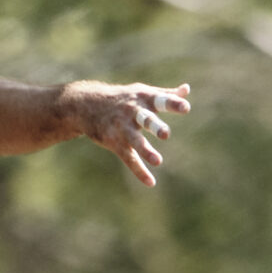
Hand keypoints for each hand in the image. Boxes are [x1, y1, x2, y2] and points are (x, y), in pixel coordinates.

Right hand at [73, 82, 189, 185]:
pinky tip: (151, 182)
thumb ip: (165, 94)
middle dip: (155, 126)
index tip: (186, 107)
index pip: (161, 100)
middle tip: (165, 134)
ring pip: (134, 140)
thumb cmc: (122, 98)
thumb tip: (186, 90)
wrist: (86, 104)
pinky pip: (128, 158)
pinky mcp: (114, 142)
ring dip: (145, 150)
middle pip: (145, 119)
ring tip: (157, 161)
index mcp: (144, 99)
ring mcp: (122, 127)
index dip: (173, 103)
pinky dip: (139, 171)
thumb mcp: (142, 93)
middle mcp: (133, 112)